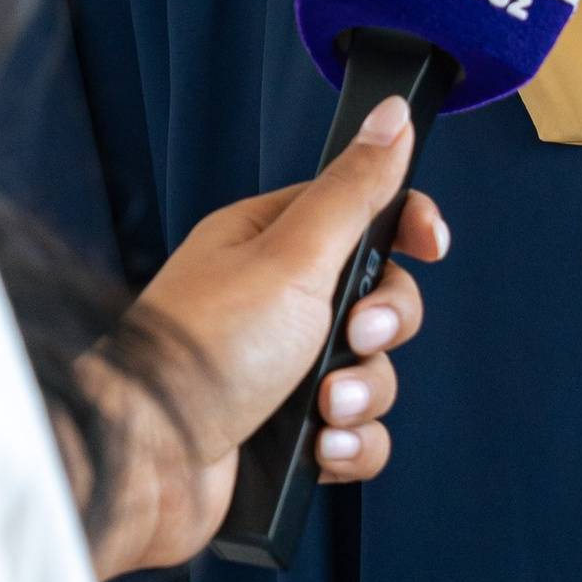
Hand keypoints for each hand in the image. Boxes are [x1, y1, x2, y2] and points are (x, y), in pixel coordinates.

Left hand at [84, 97, 447, 572]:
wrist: (150, 464)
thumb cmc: (198, 353)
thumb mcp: (291, 256)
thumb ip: (352, 190)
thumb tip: (390, 117)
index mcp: (268, 242)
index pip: (359, 212)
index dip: (404, 226)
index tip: (430, 243)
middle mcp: (275, 302)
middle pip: (378, 296)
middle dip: (385, 326)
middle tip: (355, 335)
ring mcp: (281, 369)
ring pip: (372, 370)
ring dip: (365, 394)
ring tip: (326, 409)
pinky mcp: (287, 433)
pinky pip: (356, 434)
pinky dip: (351, 445)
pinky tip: (323, 450)